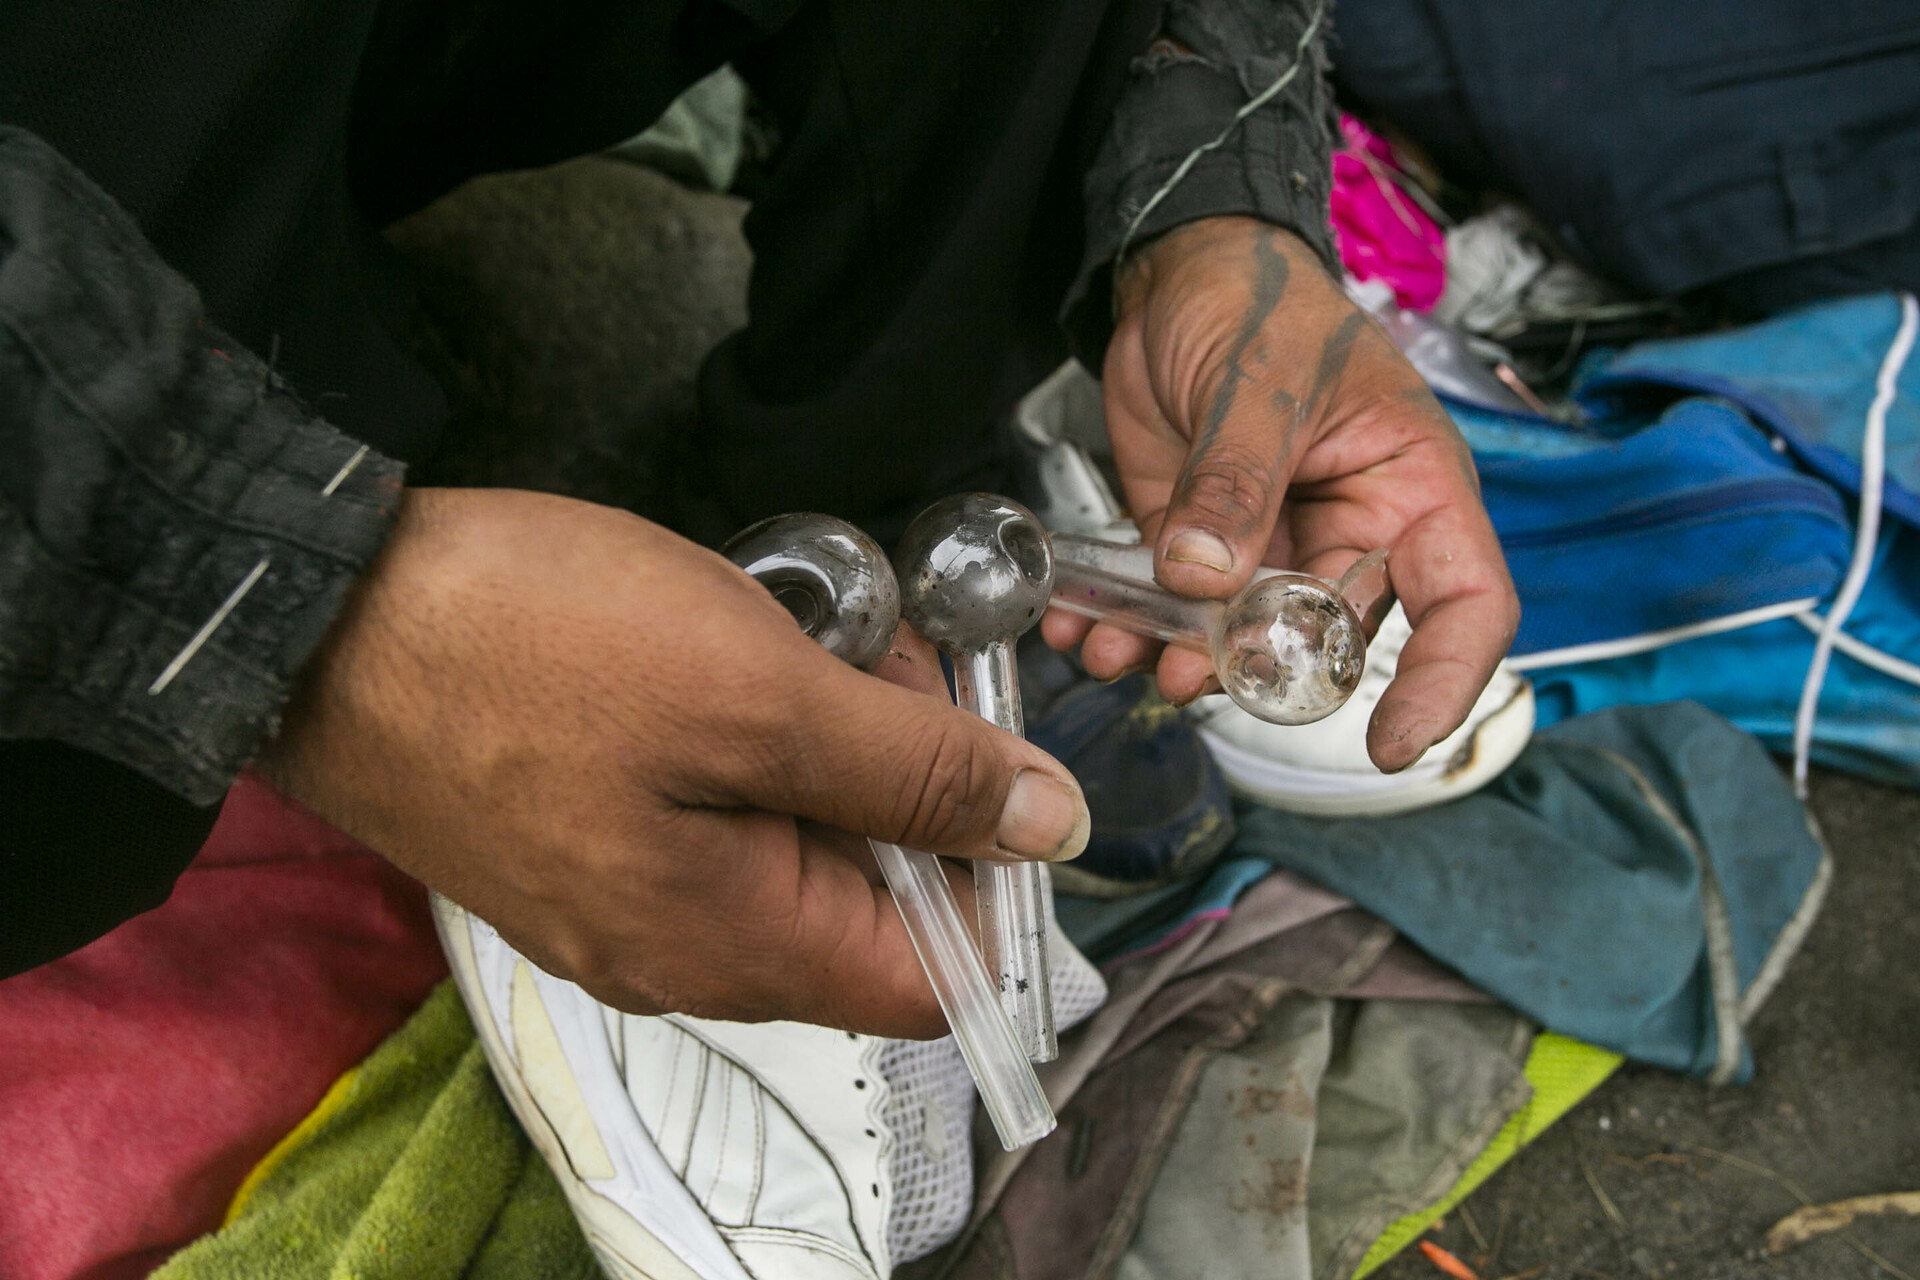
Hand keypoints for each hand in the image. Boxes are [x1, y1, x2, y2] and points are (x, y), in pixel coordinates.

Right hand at [258, 488, 1088, 1037]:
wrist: (320, 614)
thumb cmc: (533, 648)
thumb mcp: (758, 695)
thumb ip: (914, 771)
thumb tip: (1050, 828)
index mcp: (737, 949)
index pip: (934, 977)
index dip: (996, 877)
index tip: (996, 759)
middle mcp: (684, 954)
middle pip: (866, 899)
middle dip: (908, 776)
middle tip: (890, 651)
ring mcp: (625, 897)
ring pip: (795, 839)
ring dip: (834, 739)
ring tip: (814, 630)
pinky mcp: (584, 833)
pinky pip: (718, 808)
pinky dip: (759, 733)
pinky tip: (742, 645)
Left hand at [1044, 217, 1517, 769]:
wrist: (1181, 272)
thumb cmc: (1260, 300)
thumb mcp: (1259, 380)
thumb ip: (1237, 478)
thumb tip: (1207, 576)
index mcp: (1411, 489)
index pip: (1466, 605)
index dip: (1444, 683)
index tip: (1391, 743)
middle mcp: (1352, 534)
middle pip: (1333, 643)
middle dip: (1263, 675)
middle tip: (1190, 673)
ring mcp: (1273, 549)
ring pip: (1241, 644)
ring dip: (1178, 661)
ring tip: (1117, 651)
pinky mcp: (1200, 549)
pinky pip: (1172, 613)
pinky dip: (1126, 628)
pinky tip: (1082, 625)